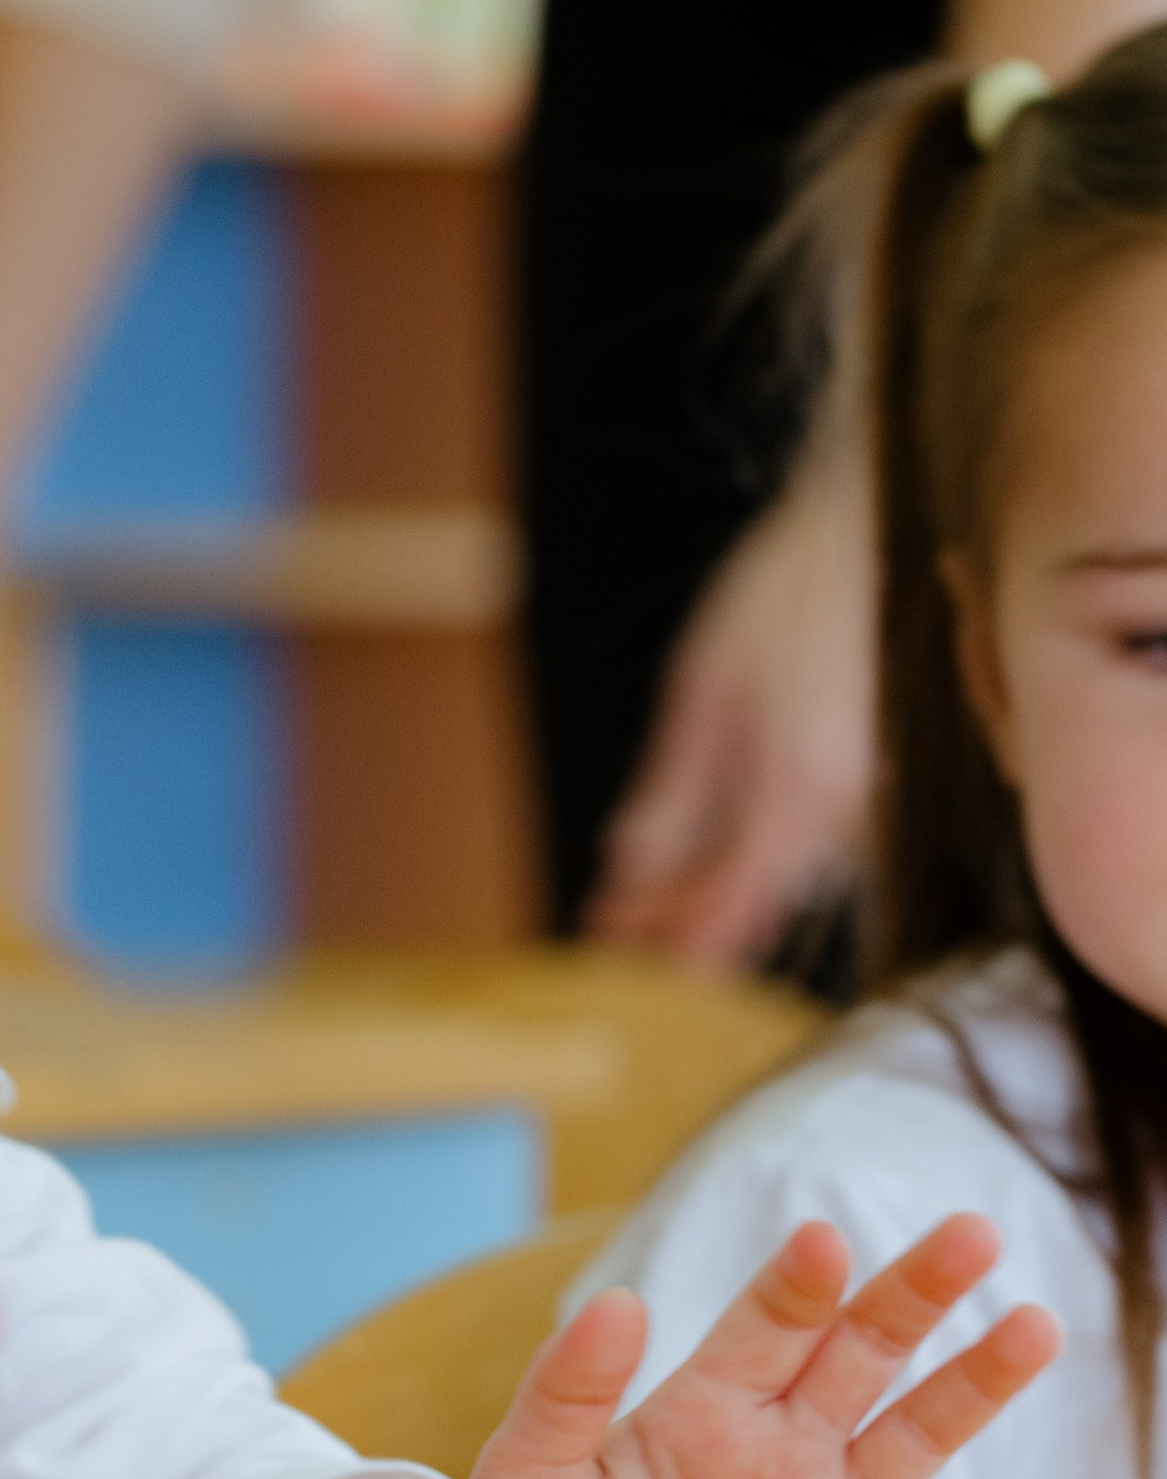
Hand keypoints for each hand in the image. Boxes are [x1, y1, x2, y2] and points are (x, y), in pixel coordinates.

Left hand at [440, 1216, 1059, 1478]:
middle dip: (915, 1295)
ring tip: (1033, 1328)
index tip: (823, 1239)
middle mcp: (774, 1455)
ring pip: (910, 1446)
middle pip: (861, 1356)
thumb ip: (564, 1395)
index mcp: (700, 1409)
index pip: (767, 1325)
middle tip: (975, 1230)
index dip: (799, 1283)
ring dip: (970, 1391)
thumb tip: (618, 1299)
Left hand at [586, 465, 874, 966]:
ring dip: (704, 895)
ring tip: (630, 894)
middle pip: (750, 910)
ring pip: (775, 883)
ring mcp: (868, 802)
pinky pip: (801, 849)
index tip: (604, 950)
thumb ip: (669, 794)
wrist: (871, 528)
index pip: (724, 912)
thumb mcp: (702, 690)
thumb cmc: (785, 594)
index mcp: (798, 794)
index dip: (662, 945)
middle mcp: (845, 814)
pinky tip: (695, 850)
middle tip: (604, 926)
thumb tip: (626, 871)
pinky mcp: (874, 784)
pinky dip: (745, 861)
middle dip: (673, 927)